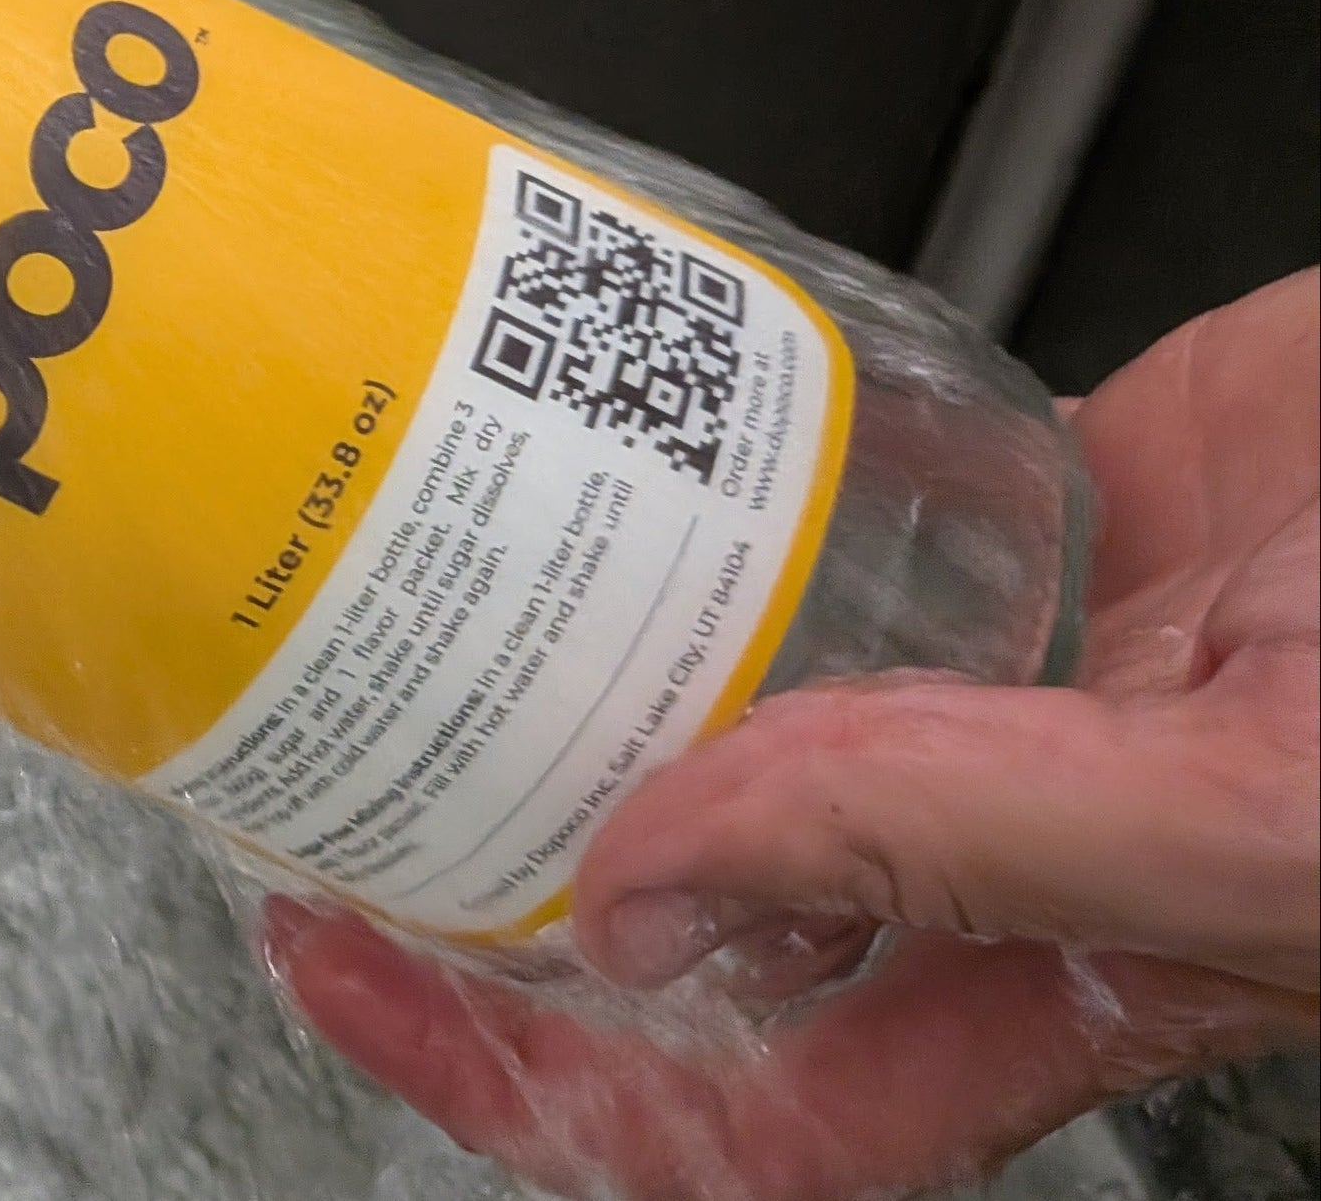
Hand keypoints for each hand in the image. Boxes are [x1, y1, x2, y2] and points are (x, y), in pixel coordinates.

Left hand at [269, 269, 1319, 1200]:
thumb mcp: (1257, 816)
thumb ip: (959, 839)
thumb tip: (654, 887)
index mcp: (1053, 980)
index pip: (725, 1098)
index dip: (519, 1068)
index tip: (349, 951)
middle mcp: (997, 844)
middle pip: (687, 899)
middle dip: (494, 855)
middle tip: (319, 748)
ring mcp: (1010, 677)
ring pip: (734, 698)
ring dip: (576, 670)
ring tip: (413, 590)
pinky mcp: (1038, 519)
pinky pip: (819, 523)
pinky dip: (698, 494)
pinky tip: (604, 447)